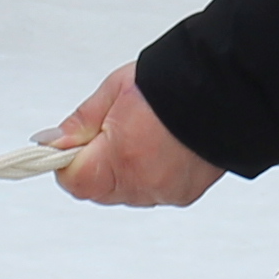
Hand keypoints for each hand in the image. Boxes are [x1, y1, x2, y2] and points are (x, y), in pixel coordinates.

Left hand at [56, 62, 223, 209]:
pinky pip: (151, 190)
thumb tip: (51, 142)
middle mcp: (144, 184)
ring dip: (123, 169)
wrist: (227, 87)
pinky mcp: (184, 195)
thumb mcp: (114, 91)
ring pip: (125, 191)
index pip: (72, 180)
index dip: (67, 159)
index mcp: (121, 158)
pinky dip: (149, 172)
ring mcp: (166, 193)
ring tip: (143, 133)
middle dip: (95, 163)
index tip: (71, 141)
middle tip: (112, 129)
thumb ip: (79, 123)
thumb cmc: (172, 83)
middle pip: (97, 189)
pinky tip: (161, 146)